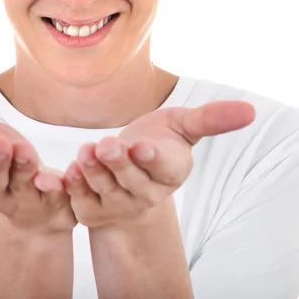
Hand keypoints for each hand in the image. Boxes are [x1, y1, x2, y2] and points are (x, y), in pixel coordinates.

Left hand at [62, 100, 256, 228]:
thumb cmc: (159, 141)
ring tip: (85, 151)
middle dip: (118, 163)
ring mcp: (117, 204)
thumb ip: (211, 119)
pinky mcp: (91, 210)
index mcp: (169, 172)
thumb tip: (251, 109)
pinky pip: (80, 199)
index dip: (152, 158)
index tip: (143, 147)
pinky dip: (72, 187)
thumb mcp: (183, 126)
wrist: (129, 169)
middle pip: (131, 181)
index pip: (163, 167)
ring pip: (103, 189)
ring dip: (92, 172)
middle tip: (107, 144)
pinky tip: (67, 171)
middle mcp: (145, 194)